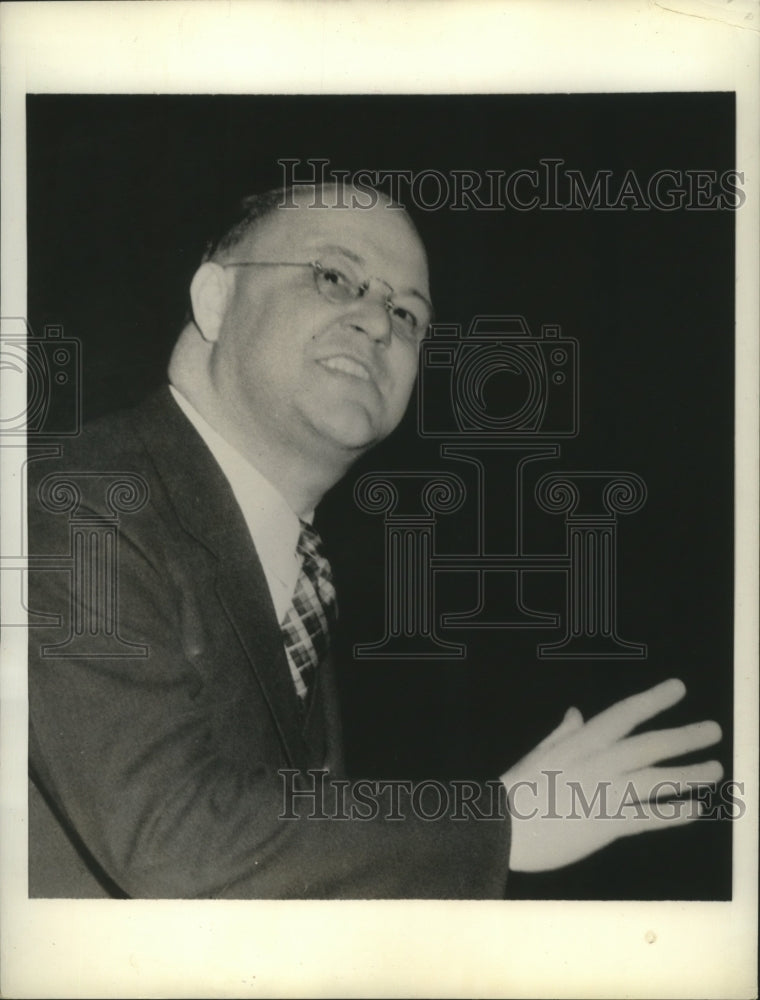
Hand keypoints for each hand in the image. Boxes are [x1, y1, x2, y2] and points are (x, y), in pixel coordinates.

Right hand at [501, 678, 722, 871]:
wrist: (501, 827)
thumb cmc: (516, 789)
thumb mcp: (539, 753)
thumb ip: (563, 733)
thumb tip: (576, 712)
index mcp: (582, 741)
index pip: (625, 713)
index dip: (654, 699)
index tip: (679, 688)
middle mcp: (600, 762)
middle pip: (651, 745)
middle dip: (685, 736)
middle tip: (713, 730)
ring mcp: (606, 793)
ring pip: (657, 779)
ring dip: (689, 774)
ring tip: (714, 769)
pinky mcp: (607, 824)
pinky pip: (649, 817)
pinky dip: (674, 813)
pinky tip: (696, 809)